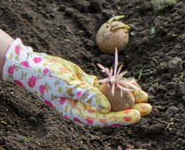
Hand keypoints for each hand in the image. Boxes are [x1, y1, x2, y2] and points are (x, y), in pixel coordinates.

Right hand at [2, 39, 151, 126]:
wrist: (35, 65)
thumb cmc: (47, 77)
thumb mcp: (67, 85)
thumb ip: (87, 95)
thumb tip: (107, 107)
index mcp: (77, 113)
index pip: (104, 119)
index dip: (122, 118)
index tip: (138, 115)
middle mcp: (84, 107)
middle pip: (112, 111)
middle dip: (131, 109)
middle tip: (150, 107)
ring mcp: (87, 96)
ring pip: (112, 99)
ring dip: (128, 97)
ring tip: (146, 95)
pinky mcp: (88, 85)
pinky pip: (107, 87)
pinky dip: (118, 85)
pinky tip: (132, 84)